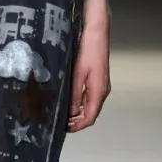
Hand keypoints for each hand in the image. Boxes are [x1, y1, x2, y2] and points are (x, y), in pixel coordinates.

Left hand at [68, 11, 109, 131]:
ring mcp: (101, 85)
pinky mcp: (98, 79)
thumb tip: (71, 112)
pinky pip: (89, 96)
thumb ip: (75, 94)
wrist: (96, 33)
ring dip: (78, 112)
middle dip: (77, 121)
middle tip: (60, 122)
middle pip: (91, 113)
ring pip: (90, 105)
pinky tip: (69, 100)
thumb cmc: (87, 51)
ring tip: (62, 113)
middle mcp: (102, 91)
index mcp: (98, 92)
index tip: (65, 129)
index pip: (90, 117)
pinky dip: (80, 102)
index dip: (78, 126)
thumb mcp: (77, 74)